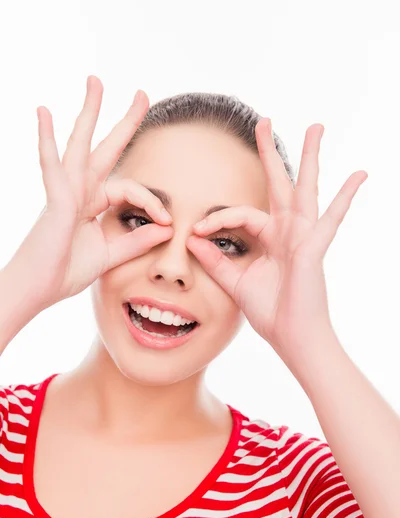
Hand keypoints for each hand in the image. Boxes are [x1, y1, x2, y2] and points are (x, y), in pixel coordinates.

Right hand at [4, 76, 172, 311]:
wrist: (38, 290)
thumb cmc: (65, 272)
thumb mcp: (111, 255)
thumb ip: (137, 240)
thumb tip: (166, 227)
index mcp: (93, 204)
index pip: (130, 189)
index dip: (151, 201)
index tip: (167, 220)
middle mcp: (80, 192)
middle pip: (105, 149)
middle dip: (124, 122)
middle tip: (142, 94)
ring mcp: (66, 193)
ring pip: (80, 145)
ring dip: (89, 113)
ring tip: (96, 83)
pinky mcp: (55, 201)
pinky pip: (52, 166)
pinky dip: (47, 140)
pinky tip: (44, 113)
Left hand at [186, 119, 367, 354]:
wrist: (291, 337)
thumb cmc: (270, 312)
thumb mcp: (235, 282)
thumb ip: (216, 261)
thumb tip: (193, 240)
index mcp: (269, 238)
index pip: (240, 214)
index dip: (217, 219)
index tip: (196, 232)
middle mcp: (287, 232)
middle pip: (279, 184)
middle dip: (270, 153)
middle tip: (264, 121)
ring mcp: (303, 237)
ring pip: (306, 189)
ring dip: (310, 158)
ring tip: (316, 128)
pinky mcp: (314, 248)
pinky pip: (331, 219)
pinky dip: (345, 198)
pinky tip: (359, 175)